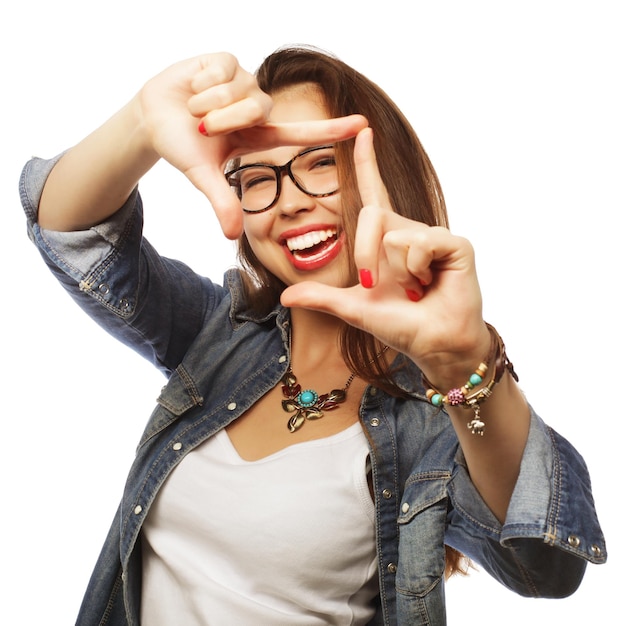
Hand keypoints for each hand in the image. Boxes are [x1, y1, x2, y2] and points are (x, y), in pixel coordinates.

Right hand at [138, 53, 367, 237]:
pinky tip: (192, 87)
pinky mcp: (227, 60)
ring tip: (194, 109)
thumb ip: (221, 202)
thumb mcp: (202, 176)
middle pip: (257, 108)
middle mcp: (258, 107)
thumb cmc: (183, 146)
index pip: (302, 133)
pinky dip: (200, 83)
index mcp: (259, 135)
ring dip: (208, 103)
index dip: (332, 129)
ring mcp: (244, 82)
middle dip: (224, 120)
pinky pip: (221, 69)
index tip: (363, 126)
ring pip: (237, 89)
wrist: (151, 117)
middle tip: (202, 127)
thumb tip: (232, 235)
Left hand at [280, 127, 490, 383]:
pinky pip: (421, 243)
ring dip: (396, 272)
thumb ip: (322, 298)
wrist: (432, 344)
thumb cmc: (399, 324)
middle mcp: (409, 231)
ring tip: (415, 288)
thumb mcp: (354, 309)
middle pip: (372, 215)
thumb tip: (284, 296)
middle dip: (365, 256)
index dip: (367, 164)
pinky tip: (429, 284)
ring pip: (396, 235)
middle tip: (376, 286)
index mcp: (386, 240)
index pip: (373, 194)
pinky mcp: (454, 244)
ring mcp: (433, 236)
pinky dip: (417, 270)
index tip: (362, 130)